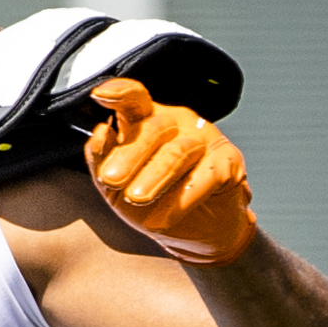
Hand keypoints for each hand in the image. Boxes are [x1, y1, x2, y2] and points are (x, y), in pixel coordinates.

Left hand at [88, 78, 258, 264]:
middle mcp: (177, 122)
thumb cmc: (155, 202)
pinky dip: (181, 201)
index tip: (100, 95)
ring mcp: (205, 138)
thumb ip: (102, 160)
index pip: (135, 99)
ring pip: (177, 152)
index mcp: (148, 121)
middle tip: (111, 179)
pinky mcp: (228, 161)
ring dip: (154, 176)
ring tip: (137, 198)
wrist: (198, 233)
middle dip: (130, 154)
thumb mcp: (115, 189)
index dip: (120, 93)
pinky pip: (204, 176)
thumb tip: (99, 133)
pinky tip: (162, 220)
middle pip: (153, 128)